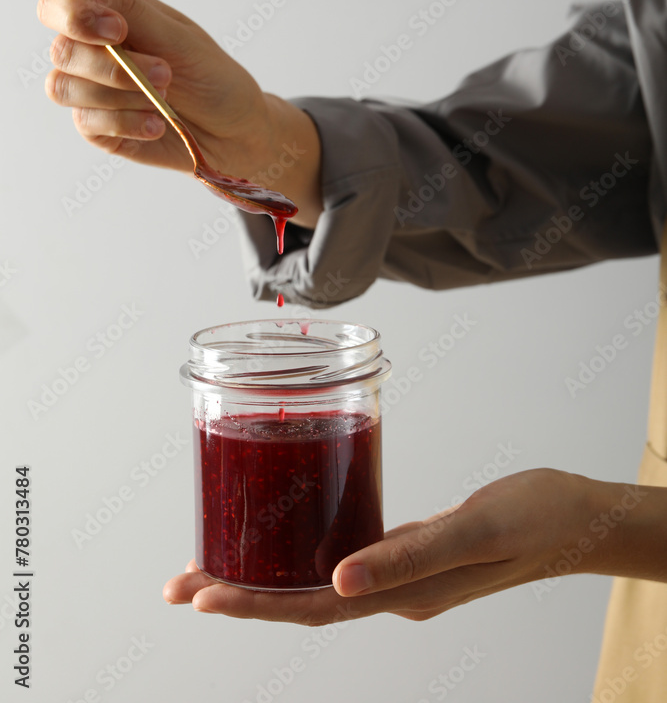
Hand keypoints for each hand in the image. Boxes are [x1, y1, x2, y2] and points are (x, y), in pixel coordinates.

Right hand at [37, 0, 321, 223]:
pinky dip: (126, 122)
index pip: (56, 7)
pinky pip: (88, 122)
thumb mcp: (177, 36)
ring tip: (165, 100)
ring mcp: (91, 93)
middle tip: (166, 72)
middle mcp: (92, 53)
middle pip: (62, 51)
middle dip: (113, 66)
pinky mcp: (98, 129)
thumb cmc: (210, 76)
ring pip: (65, 89)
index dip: (75, 17)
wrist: (235, 129)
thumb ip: (126, 8)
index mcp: (107, 19)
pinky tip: (157, 124)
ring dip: (120, 94)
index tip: (119, 29)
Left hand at [162, 469, 666, 623]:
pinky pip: (341, 559)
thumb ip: (409, 555)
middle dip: (236, 596)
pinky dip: (300, 556)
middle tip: (179, 584)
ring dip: (261, 580)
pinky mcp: (408, 551)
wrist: (576, 518)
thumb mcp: (473, 529)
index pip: (312, 607)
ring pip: (315, 583)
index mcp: (404, 594)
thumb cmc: (534, 518)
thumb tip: (340, 580)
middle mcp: (393, 591)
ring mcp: (399, 575)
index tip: (198, 596)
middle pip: (300, 601)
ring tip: (211, 567)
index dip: (250, 605)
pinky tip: (283, 539)